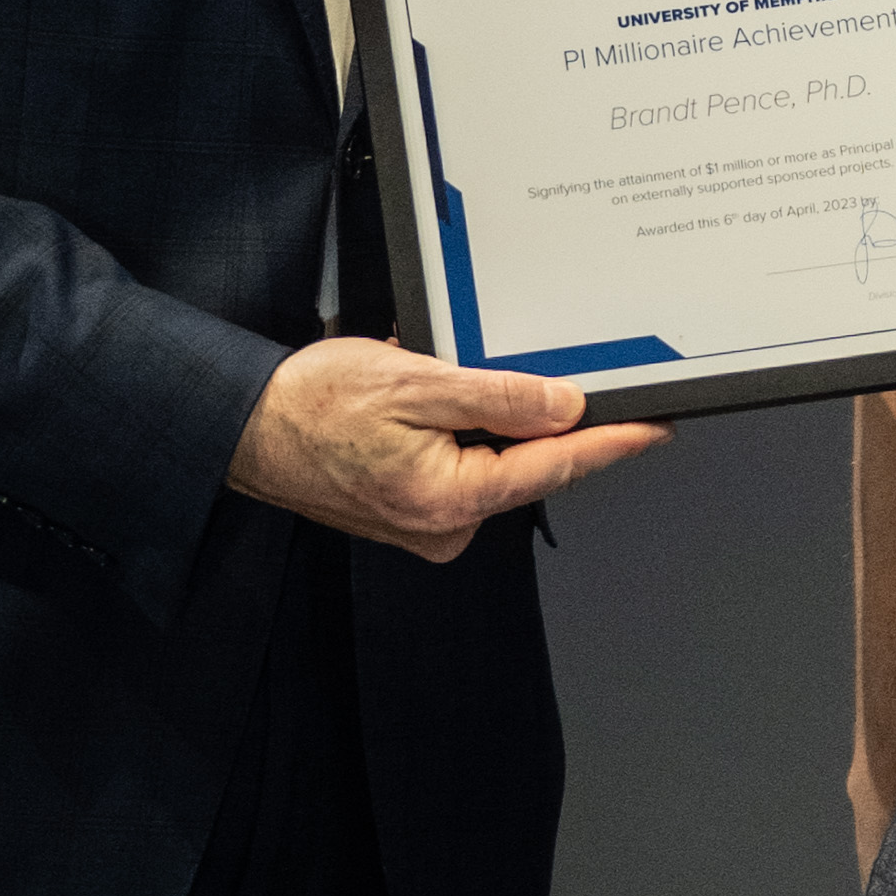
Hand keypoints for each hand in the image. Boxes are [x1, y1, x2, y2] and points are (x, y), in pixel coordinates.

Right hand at [227, 337, 665, 560]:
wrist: (241, 428)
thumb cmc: (308, 406)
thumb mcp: (412, 382)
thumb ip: (496, 398)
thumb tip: (564, 407)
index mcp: (451, 498)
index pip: (555, 465)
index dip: (610, 442)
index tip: (654, 425)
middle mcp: (445, 526)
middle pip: (524, 466)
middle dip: (527, 417)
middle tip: (498, 368)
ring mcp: (428, 526)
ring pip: (489, 464)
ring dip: (480, 421)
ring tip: (425, 383)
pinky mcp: (413, 515)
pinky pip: (459, 468)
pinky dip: (454, 433)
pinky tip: (419, 405)